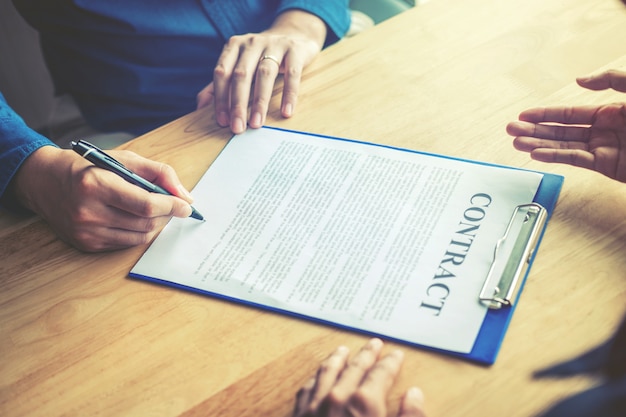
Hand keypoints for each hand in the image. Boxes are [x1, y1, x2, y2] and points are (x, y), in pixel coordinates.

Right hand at [12, 146, 193, 251]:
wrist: (44, 181)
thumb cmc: (87, 167)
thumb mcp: (123, 158)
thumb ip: (159, 173)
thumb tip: (185, 196)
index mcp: (96, 185)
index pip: (146, 205)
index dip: (172, 207)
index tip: (186, 206)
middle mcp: (88, 212)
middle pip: (145, 223)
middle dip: (166, 215)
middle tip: (173, 206)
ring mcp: (86, 232)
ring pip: (138, 237)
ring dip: (155, 226)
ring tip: (155, 212)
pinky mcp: (86, 245)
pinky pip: (125, 244)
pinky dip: (138, 232)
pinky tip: (135, 219)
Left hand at [196, 10, 326, 133]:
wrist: (294, 34)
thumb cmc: (261, 57)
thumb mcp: (239, 65)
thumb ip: (219, 85)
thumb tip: (200, 107)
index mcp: (233, 46)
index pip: (222, 73)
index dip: (220, 98)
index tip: (223, 121)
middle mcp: (252, 43)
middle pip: (241, 74)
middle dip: (238, 104)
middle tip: (238, 128)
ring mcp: (274, 44)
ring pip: (264, 74)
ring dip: (260, 101)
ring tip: (257, 123)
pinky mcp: (295, 50)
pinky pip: (292, 74)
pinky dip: (289, 94)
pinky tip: (286, 112)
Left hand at [293, 338, 425, 416]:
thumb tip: (414, 394)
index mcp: (364, 404)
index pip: (381, 374)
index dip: (391, 363)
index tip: (397, 353)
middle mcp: (337, 397)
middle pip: (354, 368)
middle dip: (366, 354)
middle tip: (374, 343)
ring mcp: (313, 407)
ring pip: (326, 373)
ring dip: (336, 359)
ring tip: (343, 350)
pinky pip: (306, 389)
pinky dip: (315, 378)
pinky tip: (316, 377)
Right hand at [506, 70, 625, 181]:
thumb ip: (610, 79)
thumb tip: (579, 80)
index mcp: (608, 112)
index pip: (568, 114)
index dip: (544, 115)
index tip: (523, 115)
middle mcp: (602, 131)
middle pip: (560, 131)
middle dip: (534, 131)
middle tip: (511, 129)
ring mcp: (603, 149)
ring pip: (563, 146)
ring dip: (538, 145)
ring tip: (516, 143)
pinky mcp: (606, 166)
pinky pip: (576, 159)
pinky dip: (555, 157)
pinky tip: (536, 154)